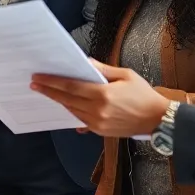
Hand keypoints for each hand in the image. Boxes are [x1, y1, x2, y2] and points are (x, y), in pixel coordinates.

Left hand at [30, 61, 170, 137]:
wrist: (159, 119)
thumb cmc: (143, 94)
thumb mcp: (125, 75)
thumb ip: (103, 69)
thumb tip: (85, 62)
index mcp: (103, 95)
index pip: (71, 87)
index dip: (52, 82)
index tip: (38, 78)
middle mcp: (98, 111)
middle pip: (67, 100)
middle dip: (49, 91)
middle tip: (35, 84)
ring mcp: (98, 124)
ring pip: (72, 110)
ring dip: (59, 101)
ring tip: (47, 92)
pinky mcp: (100, 132)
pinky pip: (80, 120)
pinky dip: (72, 111)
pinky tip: (65, 104)